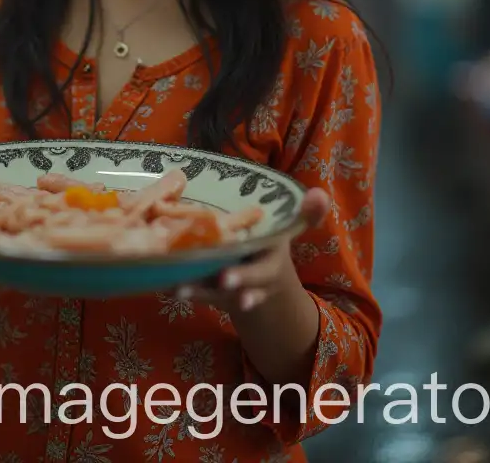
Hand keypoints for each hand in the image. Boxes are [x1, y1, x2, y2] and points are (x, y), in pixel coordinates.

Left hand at [175, 188, 330, 314]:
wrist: (268, 285)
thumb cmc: (271, 247)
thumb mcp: (287, 230)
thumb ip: (303, 215)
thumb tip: (320, 193)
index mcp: (273, 255)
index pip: (268, 261)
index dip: (254, 273)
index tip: (235, 279)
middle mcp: (258, 277)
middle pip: (249, 282)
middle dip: (237, 282)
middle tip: (221, 281)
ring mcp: (239, 289)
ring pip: (223, 294)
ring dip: (202, 292)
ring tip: (180, 289)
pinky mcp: (221, 296)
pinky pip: (206, 294)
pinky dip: (190, 291)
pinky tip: (170, 286)